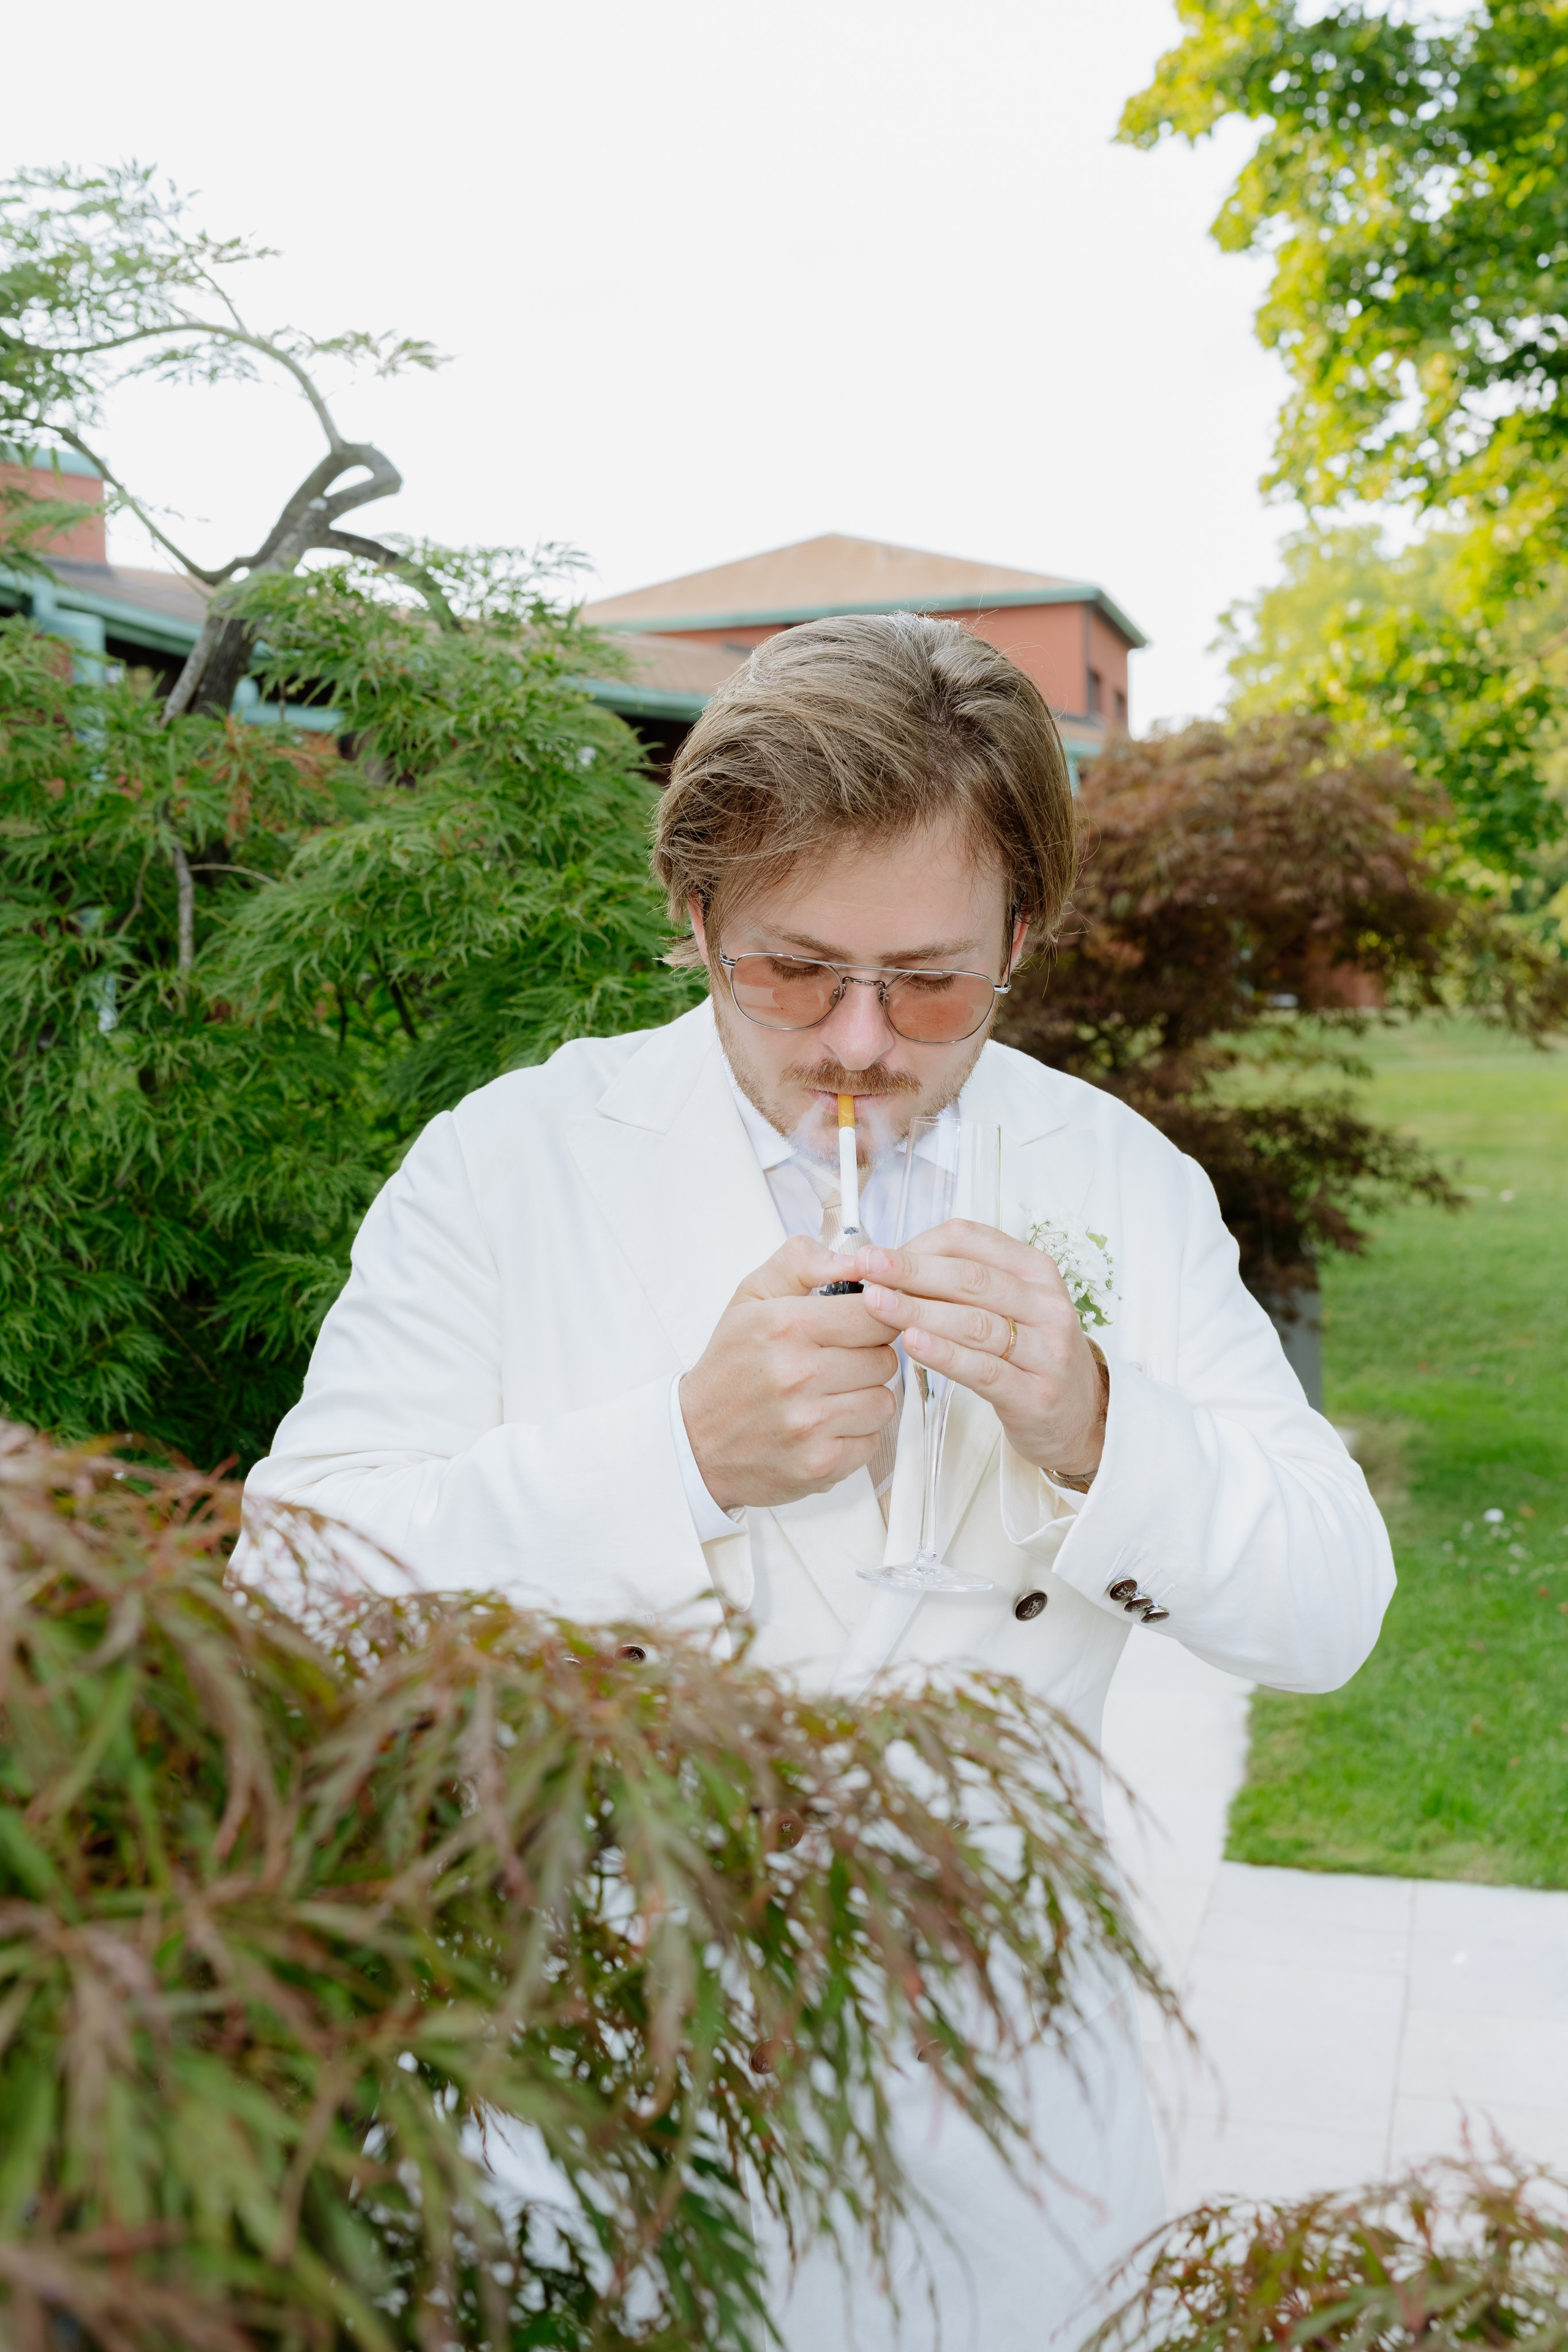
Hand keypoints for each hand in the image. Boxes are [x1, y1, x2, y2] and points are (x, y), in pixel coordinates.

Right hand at [680, 1236, 900, 1510]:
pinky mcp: (820, 1464)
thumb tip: (855, 1260)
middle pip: (885, 1357)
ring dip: (865, 1396)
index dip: (876, 1315)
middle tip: (838, 1360)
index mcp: (786, 1326)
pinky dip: (856, 1432)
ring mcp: (811, 1424)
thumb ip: (801, 1263)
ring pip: (884, 1400)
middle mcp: (799, 1375)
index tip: (863, 1321)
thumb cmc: (729, 1367)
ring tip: (832, 1393)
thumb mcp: (751, 1297)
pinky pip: (873, 1438)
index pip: (875, 1313)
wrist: (695, 1442)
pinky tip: (827, 1424)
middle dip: (867, 1356)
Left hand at [853, 1220, 1106, 1482]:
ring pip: (975, 1323)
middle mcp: (1046, 1306)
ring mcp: (1047, 1352)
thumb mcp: (1008, 1306)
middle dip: (911, 1270)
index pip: (971, 1241)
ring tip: (875, 1303)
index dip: (918, 1243)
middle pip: (970, 1279)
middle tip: (866, 1266)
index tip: (875, 1254)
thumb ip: (959, 1283)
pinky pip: (985, 1370)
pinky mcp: (1036, 1395)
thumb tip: (888, 1263)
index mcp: (1036, 1271)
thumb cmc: (1029, 1354)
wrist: (1079, 1418)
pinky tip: (912, 1344)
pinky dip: (946, 1355)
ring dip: (919, 1310)